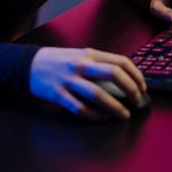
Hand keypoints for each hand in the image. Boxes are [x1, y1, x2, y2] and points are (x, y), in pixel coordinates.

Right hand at [29, 47, 146, 120]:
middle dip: (131, 89)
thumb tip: (124, 78)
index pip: (121, 61)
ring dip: (116, 107)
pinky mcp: (59, 95)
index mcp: (90, 54)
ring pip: (98, 94)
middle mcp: (81, 65)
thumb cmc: (59, 61)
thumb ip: (99, 63)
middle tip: (137, 100)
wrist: (29, 64)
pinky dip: (95, 115)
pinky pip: (81, 108)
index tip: (142, 86)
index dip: (136, 75)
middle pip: (114, 74)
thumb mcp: (80, 55)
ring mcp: (69, 80)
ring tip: (125, 114)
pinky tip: (104, 117)